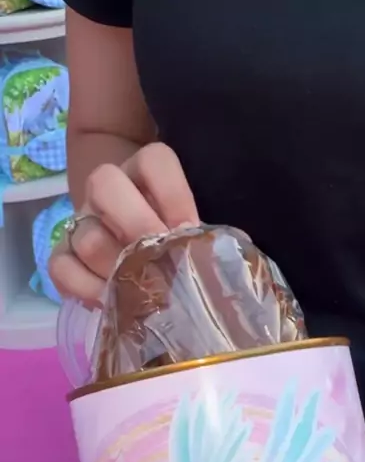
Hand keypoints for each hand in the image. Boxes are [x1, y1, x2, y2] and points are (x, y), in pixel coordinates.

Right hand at [49, 143, 198, 300]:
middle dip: (137, 226)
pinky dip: (86, 288)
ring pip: (87, 235)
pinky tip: (109, 300)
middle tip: (160, 262)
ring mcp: (81, 221)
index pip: (155, 161)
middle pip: (104, 184)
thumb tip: (205, 261)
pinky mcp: (63, 254)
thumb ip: (195, 237)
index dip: (174, 196)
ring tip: (138, 290)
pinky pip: (62, 268)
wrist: (133, 246)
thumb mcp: (188, 229)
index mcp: (143, 172)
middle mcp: (105, 189)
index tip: (189, 231)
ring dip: (114, 267)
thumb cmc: (171, 239)